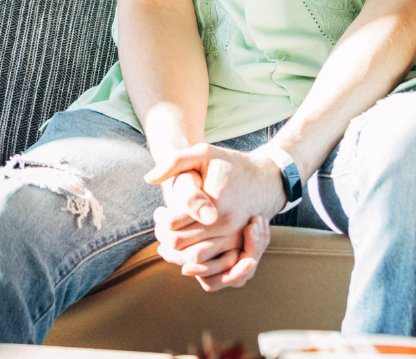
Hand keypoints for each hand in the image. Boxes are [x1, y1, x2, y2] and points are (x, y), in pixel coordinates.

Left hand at [147, 145, 285, 289]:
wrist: (266, 179)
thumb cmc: (230, 165)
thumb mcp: (205, 153)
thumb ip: (175, 161)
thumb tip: (149, 179)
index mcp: (215, 201)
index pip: (172, 223)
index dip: (160, 219)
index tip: (159, 211)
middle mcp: (225, 223)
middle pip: (177, 243)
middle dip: (163, 236)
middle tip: (161, 225)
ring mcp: (232, 237)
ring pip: (190, 258)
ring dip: (174, 251)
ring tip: (171, 235)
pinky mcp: (236, 246)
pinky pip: (207, 263)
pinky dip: (191, 259)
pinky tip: (185, 244)